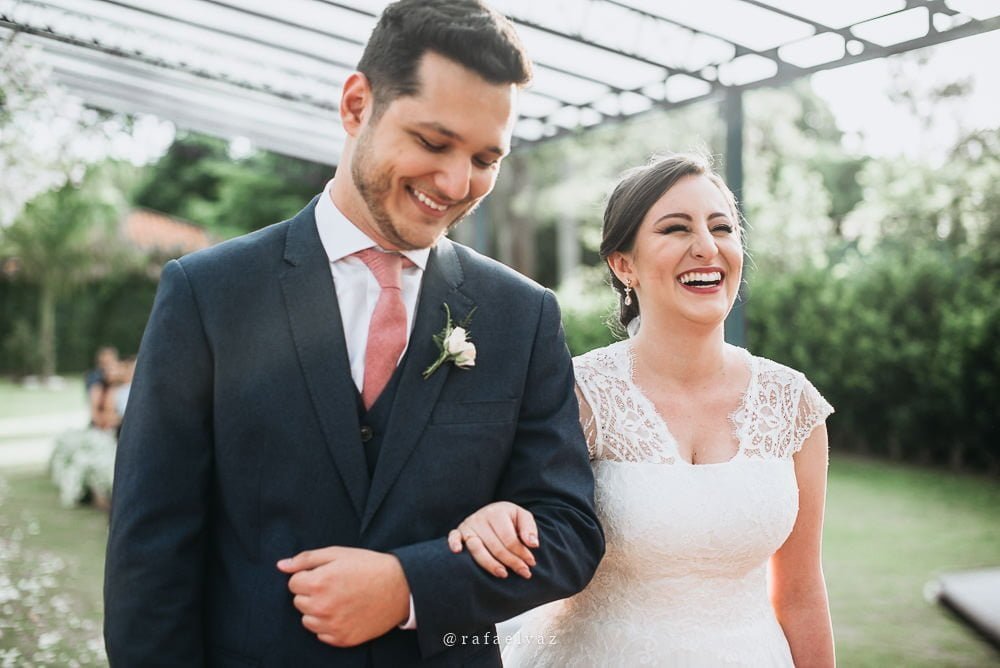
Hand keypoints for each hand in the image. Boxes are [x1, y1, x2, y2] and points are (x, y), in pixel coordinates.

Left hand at [277, 547, 409, 646]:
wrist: (400, 587)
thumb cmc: (369, 566)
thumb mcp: (338, 553)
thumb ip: (306, 559)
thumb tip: (281, 565)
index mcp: (319, 583)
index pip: (293, 583)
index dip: (309, 576)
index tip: (326, 574)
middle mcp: (322, 607)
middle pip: (298, 602)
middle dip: (311, 593)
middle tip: (335, 586)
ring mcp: (332, 625)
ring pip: (307, 620)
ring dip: (318, 610)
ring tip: (340, 599)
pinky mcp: (342, 639)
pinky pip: (322, 634)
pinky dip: (329, 625)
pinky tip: (345, 612)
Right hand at [447, 501, 537, 578]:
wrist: (492, 512)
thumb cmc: (509, 519)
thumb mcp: (522, 517)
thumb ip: (529, 529)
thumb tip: (533, 545)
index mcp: (497, 512)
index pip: (509, 538)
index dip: (521, 552)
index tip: (531, 563)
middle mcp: (480, 518)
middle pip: (495, 546)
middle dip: (511, 561)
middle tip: (525, 573)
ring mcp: (468, 525)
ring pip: (476, 548)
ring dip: (490, 564)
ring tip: (503, 574)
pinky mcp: (458, 531)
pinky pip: (453, 537)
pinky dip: (453, 543)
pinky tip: (458, 552)